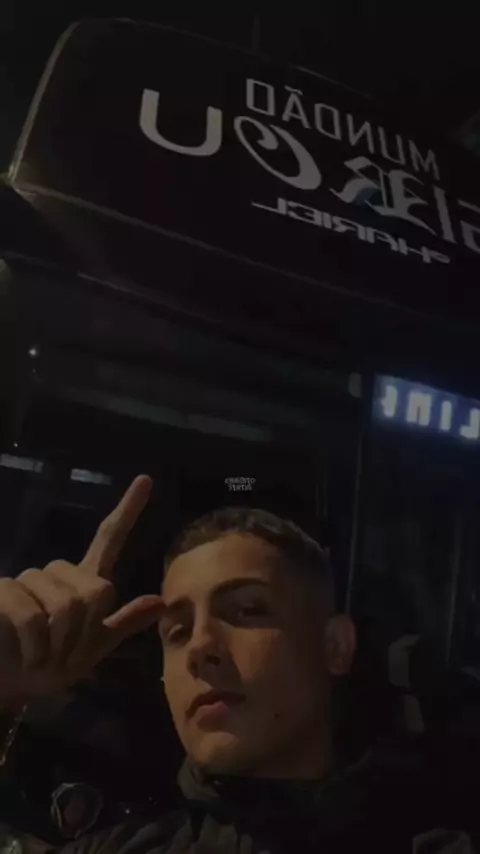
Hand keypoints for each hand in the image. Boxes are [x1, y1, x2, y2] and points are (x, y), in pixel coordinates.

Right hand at [0, 476, 163, 710]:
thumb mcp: (90, 652)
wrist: (5, 688)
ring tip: (40, 655)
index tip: (147, 479)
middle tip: (62, 653)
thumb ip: (122, 625)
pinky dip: (34, 645)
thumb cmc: (45, 668)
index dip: (128, 512)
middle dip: (84, 631)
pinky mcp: (2, 592)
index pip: (108, 541)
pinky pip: (32, 615)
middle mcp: (54, 574)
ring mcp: (25, 581)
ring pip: (65, 603)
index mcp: (82, 584)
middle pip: (93, 589)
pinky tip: (25, 655)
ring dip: (58, 642)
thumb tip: (160, 601)